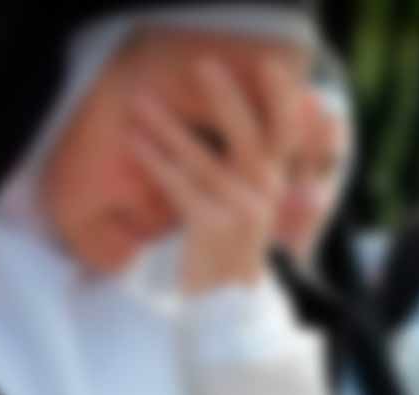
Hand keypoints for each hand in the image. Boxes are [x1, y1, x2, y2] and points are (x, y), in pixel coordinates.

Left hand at [129, 58, 310, 295]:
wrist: (224, 304)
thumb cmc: (228, 246)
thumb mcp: (246, 205)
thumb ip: (243, 170)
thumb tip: (228, 132)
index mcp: (272, 183)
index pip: (283, 134)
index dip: (280, 99)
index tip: (268, 66)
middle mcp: (264, 193)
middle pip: (248, 136)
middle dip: (226, 98)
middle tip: (202, 66)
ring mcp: (241, 211)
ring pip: (202, 159)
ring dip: (168, 128)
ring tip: (141, 103)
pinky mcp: (212, 227)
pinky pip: (179, 185)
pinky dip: (155, 161)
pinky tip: (135, 141)